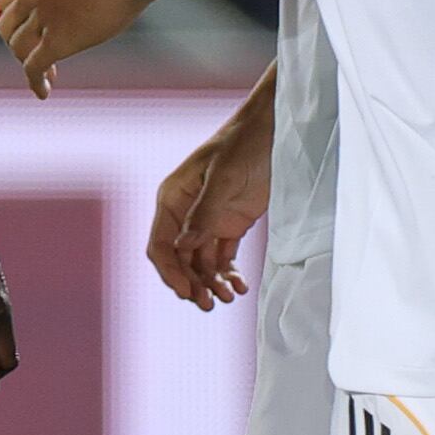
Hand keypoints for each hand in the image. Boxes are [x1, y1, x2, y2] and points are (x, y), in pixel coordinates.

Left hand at [0, 0, 161, 95]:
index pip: (6, 0)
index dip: (16, 18)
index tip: (28, 27)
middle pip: (8, 27)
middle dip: (19, 42)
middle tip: (36, 51)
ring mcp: (41, 18)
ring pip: (18, 48)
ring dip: (28, 62)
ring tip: (48, 72)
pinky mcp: (57, 40)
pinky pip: (33, 67)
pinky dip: (35, 82)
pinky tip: (43, 90)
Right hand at [145, 118, 266, 307]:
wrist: (274, 129)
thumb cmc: (243, 144)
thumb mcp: (224, 177)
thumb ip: (205, 213)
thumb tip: (183, 246)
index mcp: (172, 198)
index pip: (160, 244)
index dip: (170, 272)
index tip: (187, 293)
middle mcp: (185, 212)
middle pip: (179, 260)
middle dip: (192, 283)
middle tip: (209, 305)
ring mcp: (208, 219)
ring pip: (200, 263)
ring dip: (210, 283)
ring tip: (228, 298)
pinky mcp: (230, 224)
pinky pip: (223, 257)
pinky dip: (228, 274)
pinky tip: (239, 287)